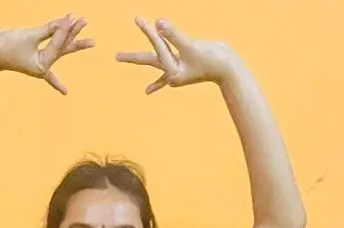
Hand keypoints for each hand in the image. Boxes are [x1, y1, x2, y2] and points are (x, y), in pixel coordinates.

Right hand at [0, 14, 93, 93]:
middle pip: (63, 47)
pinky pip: (48, 72)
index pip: (57, 44)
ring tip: (87, 34)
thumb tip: (65, 22)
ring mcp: (40, 62)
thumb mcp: (29, 36)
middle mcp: (44, 66)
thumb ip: (48, 30)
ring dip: (71, 39)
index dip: (63, 30)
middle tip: (85, 21)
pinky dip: (56, 82)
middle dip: (74, 33)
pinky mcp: (35, 59)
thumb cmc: (7, 45)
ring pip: (59, 49)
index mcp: (43, 65)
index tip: (70, 17)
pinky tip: (66, 93)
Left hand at [116, 18, 231, 93]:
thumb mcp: (191, 45)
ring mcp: (176, 72)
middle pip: (148, 60)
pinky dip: (157, 84)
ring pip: (155, 63)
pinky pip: (165, 77)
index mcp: (171, 69)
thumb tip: (158, 23)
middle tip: (116, 57)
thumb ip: (174, 34)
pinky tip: (147, 92)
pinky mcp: (182, 70)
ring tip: (124, 61)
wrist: (228, 69)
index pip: (157, 46)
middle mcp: (171, 73)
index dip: (149, 32)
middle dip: (132, 57)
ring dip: (142, 61)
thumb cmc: (212, 58)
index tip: (138, 19)